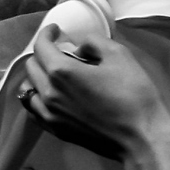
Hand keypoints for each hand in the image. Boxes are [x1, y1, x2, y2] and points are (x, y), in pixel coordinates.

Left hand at [21, 31, 166, 158]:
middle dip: (43, 53)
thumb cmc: (134, 95)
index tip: (55, 30)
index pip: (41, 46)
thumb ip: (94, 42)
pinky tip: (52, 94)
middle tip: (60, 51)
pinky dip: (38, 97)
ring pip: (28, 89)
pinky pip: (34, 110)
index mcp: (61, 72)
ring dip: (37, 76)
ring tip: (54, 73)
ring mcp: (50, 115)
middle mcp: (49, 94)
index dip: (46, 33)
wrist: (141, 139)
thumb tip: (79, 48)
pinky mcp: (56, 131)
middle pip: (32, 66)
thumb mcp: (119, 55)